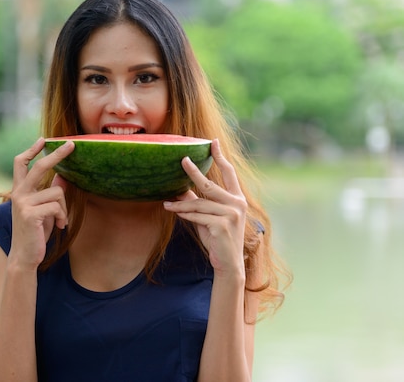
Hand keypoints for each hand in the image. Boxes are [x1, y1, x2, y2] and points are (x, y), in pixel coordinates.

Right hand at [9, 137, 74, 269]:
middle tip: (72, 145)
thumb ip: (50, 192)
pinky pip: (56, 207)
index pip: (21, 163)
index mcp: (20, 190)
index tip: (43, 139)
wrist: (24, 255)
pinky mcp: (30, 214)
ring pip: (56, 192)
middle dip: (57, 155)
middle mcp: (18, 194)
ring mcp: (23, 203)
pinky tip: (60, 226)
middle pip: (39, 167)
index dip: (32, 150)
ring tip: (61, 220)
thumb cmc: (35, 232)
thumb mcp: (44, 209)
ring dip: (64, 207)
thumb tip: (63, 176)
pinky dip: (63, 216)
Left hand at [163, 139, 246, 277]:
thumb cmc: (217, 238)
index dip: (221, 157)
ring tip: (167, 203)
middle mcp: (237, 204)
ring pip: (199, 203)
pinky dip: (185, 214)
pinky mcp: (222, 226)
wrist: (228, 263)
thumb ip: (197, 203)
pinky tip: (174, 212)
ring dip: (181, 204)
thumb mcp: (206, 217)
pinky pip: (198, 216)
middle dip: (194, 173)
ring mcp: (231, 215)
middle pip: (210, 185)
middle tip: (182, 160)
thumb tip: (180, 190)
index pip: (229, 173)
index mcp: (237, 199)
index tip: (213, 142)